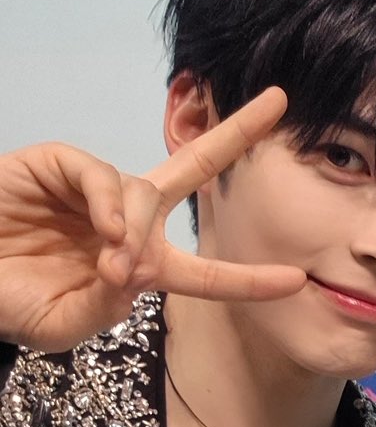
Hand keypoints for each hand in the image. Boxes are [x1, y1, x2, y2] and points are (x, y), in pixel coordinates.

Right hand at [0, 87, 306, 351]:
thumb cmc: (9, 302)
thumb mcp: (61, 325)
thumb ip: (102, 309)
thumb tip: (134, 272)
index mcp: (138, 266)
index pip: (204, 272)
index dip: (247, 278)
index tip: (296, 280)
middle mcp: (125, 219)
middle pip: (193, 170)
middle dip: (236, 133)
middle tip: (279, 101)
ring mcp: (93, 189)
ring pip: (143, 191)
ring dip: (138, 229)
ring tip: (114, 264)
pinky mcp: (58, 165)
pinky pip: (101, 174)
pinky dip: (111, 201)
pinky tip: (108, 229)